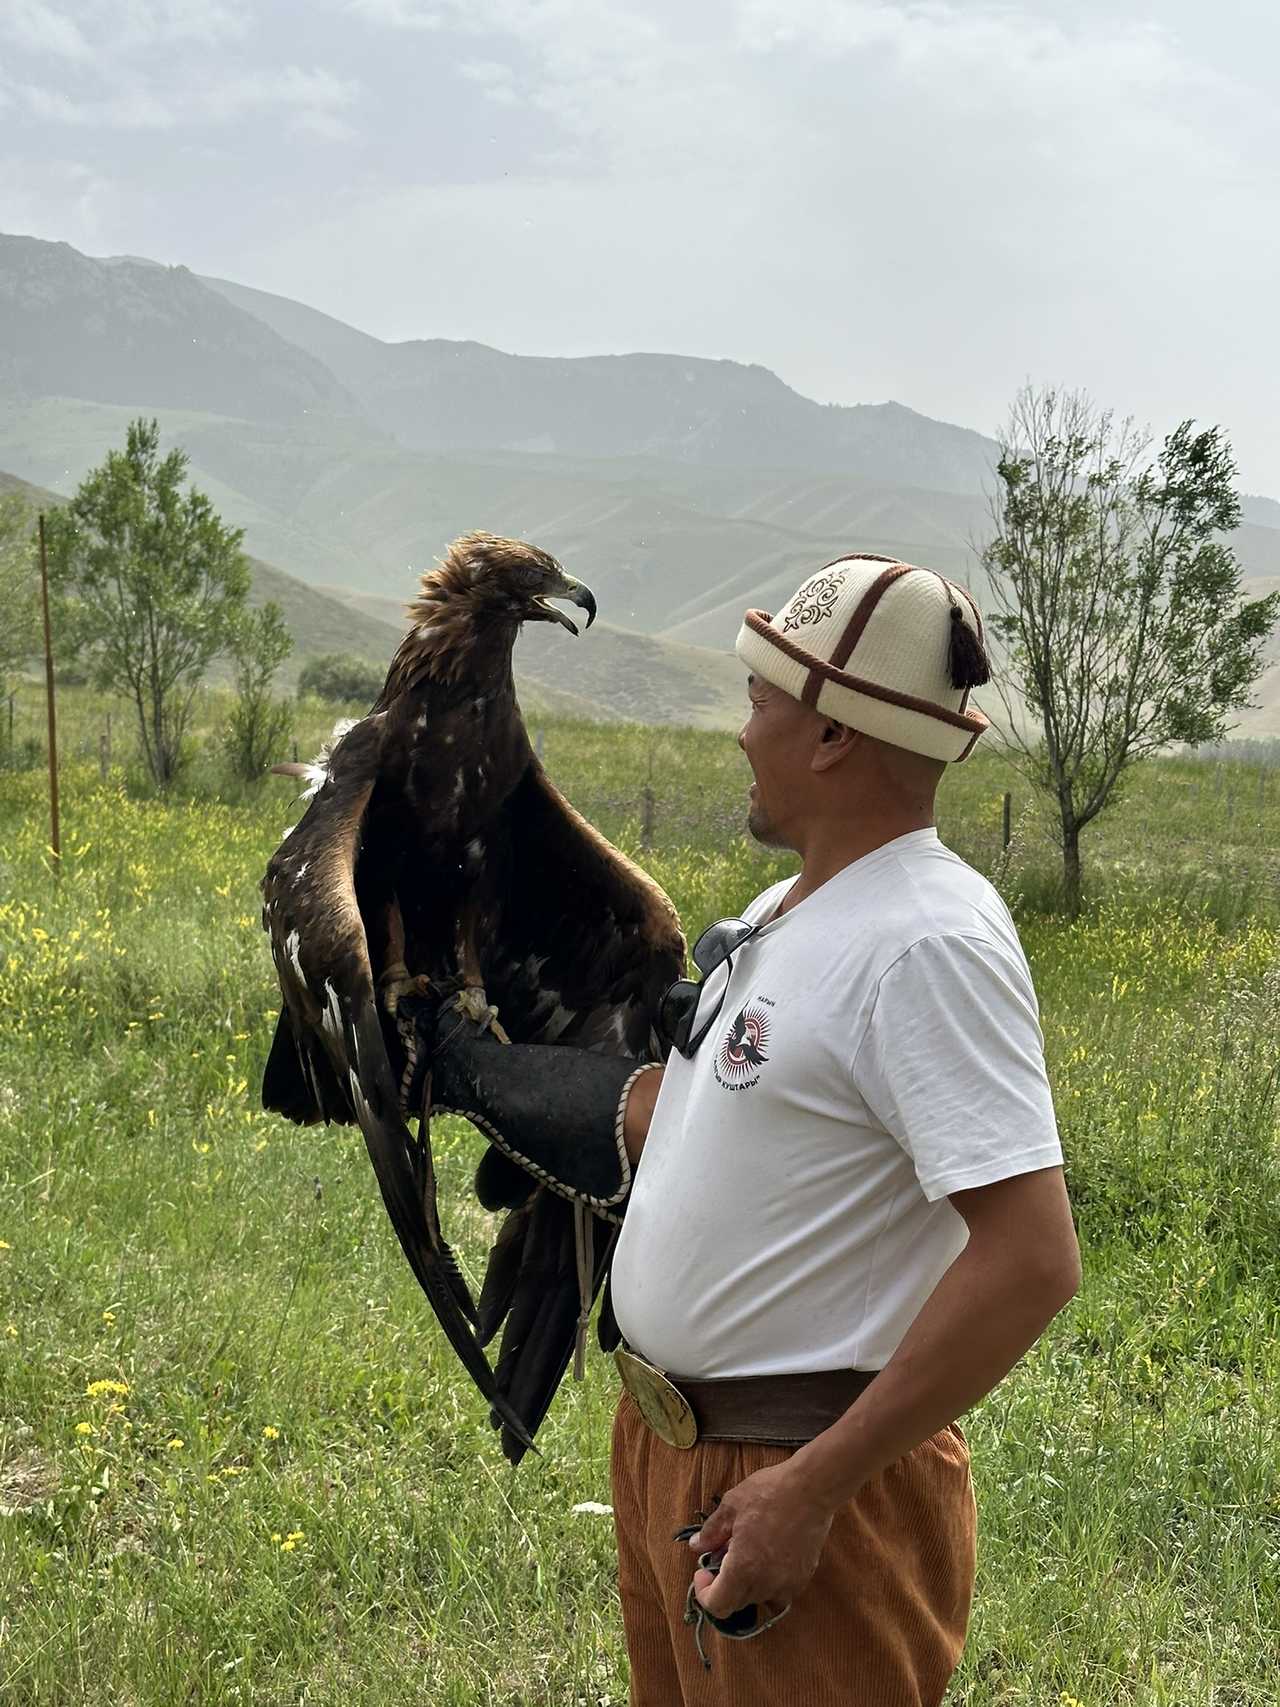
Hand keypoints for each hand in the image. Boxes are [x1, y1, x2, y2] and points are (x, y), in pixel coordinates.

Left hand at [686, 1461, 833, 1618]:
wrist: (812, 1488)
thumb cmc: (770, 1492)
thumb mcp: (731, 1506)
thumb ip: (711, 1532)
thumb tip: (697, 1547)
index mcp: (744, 1569)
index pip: (718, 1605)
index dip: (704, 1593)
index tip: (703, 1571)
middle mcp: (766, 1584)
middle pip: (737, 1603)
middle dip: (724, 1585)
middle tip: (722, 1556)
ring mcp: (788, 1584)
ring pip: (759, 1598)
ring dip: (746, 1584)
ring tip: (746, 1554)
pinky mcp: (804, 1577)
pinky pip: (780, 1591)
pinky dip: (768, 1581)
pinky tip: (767, 1555)